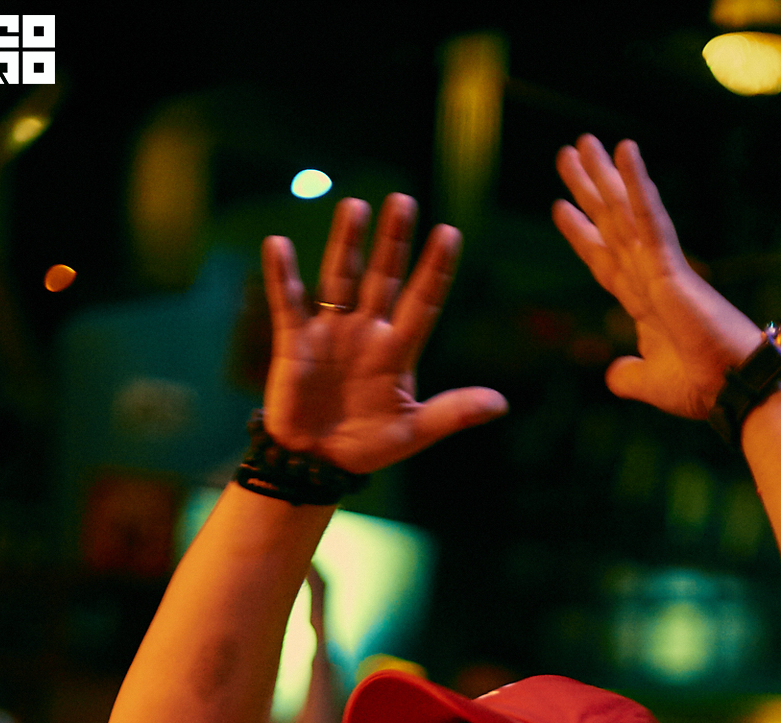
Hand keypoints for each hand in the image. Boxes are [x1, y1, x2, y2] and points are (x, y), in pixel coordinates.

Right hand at [261, 195, 507, 472]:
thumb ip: (453, 413)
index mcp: (397, 350)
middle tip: (404, 201)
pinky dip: (282, 275)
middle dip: (393, 241)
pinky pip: (288, 302)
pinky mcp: (296, 341)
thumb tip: (502, 404)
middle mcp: (367, 331)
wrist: (316, 462)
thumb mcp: (413, 432)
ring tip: (356, 207)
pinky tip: (278, 245)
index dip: (436, 270)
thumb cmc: (366, 445)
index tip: (450, 234)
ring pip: (341, 278)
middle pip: (383, 277)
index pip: (422, 302)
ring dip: (348, 244)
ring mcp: (331, 331)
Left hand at [553, 137, 763, 419]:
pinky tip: (626, 151)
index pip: (605, 261)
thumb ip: (630, 376)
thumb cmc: (704, 388)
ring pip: (625, 215)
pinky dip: (638, 186)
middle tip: (567, 153)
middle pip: (610, 226)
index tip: (560, 207)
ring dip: (603, 178)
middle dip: (589, 191)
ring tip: (582, 142)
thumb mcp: (652, 383)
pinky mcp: (673, 268)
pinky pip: (651, 220)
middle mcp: (650, 279)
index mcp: (645, 304)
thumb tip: (611, 375)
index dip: (582, 234)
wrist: (735, 391)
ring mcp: (661, 270)